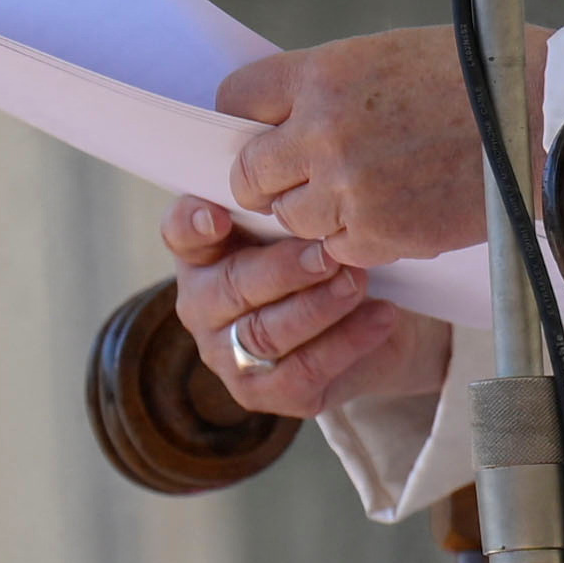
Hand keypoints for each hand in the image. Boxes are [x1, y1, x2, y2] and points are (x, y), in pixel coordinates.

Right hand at [163, 194, 451, 426]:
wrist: (374, 317)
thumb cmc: (326, 252)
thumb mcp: (307, 219)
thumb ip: (291, 197)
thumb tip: (301, 169)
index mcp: (202, 252)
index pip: (181, 233)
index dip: (192, 225)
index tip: (218, 216)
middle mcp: (203, 303)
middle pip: (231, 288)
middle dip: (283, 270)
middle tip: (328, 252)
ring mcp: (228, 353)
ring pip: (265, 334)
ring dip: (316, 307)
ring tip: (358, 281)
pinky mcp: (264, 394)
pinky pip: (300, 373)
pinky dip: (345, 343)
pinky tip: (381, 316)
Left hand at [214, 26, 486, 261]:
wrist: (548, 120)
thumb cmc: (480, 77)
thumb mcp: (388, 55)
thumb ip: (329, 87)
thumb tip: (283, 120)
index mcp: (322, 74)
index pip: (236, 100)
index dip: (248, 118)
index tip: (265, 130)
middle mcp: (322, 132)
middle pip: (247, 173)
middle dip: (266, 179)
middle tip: (298, 179)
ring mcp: (348, 189)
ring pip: (290, 219)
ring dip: (315, 213)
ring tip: (362, 193)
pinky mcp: (378, 235)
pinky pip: (336, 249)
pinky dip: (357, 239)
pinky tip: (393, 212)